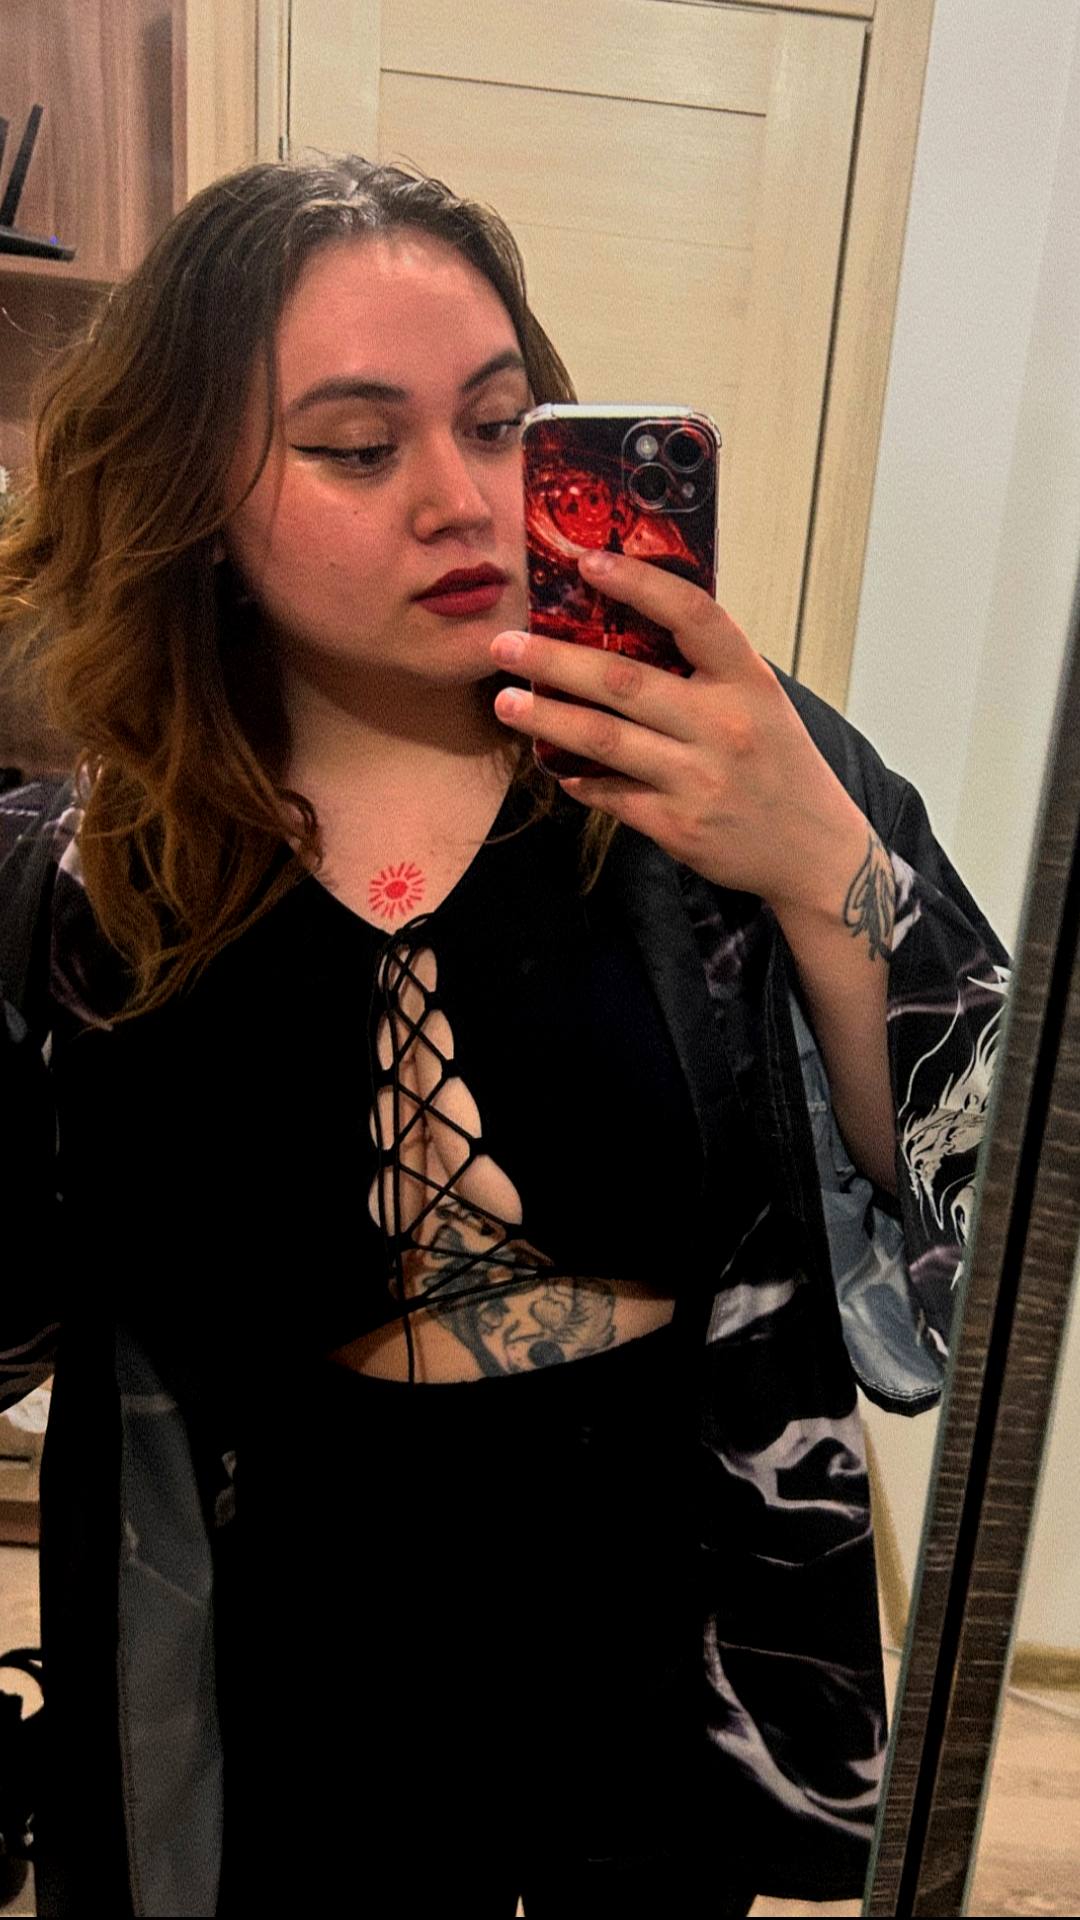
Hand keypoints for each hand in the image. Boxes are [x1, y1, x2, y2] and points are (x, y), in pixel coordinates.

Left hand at [489, 548, 871, 917]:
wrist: (815, 852)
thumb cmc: (780, 766)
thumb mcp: (762, 703)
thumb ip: (707, 670)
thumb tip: (628, 625)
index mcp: (749, 682)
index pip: (692, 616)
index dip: (639, 583)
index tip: (589, 561)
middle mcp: (724, 726)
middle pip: (623, 681)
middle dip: (553, 660)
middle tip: (505, 644)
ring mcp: (699, 779)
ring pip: (603, 739)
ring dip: (545, 718)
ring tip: (505, 702)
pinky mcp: (678, 826)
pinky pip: (610, 794)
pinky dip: (576, 777)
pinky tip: (553, 763)